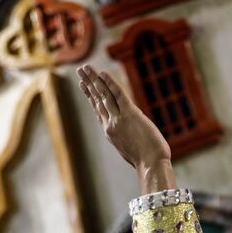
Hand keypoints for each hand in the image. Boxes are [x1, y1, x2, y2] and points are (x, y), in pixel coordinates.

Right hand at [77, 64, 175, 191]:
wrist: (151, 165)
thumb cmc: (146, 162)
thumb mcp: (130, 150)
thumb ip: (126, 139)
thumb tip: (130, 136)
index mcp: (110, 132)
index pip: (98, 110)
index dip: (91, 96)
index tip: (84, 85)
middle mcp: (110, 124)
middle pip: (97, 100)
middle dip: (89, 84)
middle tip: (81, 71)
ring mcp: (118, 119)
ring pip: (103, 95)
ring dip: (94, 79)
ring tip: (85, 68)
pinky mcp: (130, 114)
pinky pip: (118, 95)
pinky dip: (110, 83)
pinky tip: (103, 74)